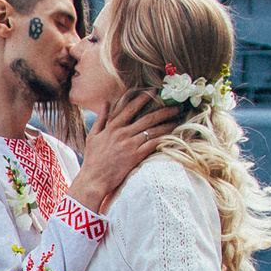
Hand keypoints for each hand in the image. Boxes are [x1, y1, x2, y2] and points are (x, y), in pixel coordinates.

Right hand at [69, 89, 178, 211]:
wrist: (93, 179)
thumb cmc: (92, 159)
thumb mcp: (93, 136)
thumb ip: (101, 118)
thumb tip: (105, 102)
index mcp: (112, 127)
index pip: (130, 107)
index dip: (143, 98)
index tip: (154, 91)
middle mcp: (122, 133)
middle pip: (147, 118)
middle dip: (163, 110)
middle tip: (175, 105)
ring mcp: (129, 145)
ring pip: (153, 130)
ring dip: (167, 123)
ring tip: (177, 119)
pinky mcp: (135, 156)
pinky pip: (153, 144)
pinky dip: (163, 138)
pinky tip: (172, 135)